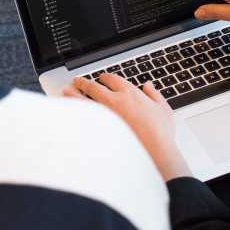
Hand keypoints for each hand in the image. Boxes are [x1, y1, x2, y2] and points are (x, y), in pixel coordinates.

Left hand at [63, 74, 190, 180]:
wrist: (154, 152)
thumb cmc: (160, 133)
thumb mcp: (163, 109)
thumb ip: (154, 95)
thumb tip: (148, 86)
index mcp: (129, 93)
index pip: (112, 79)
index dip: (105, 77)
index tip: (102, 78)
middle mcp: (114, 100)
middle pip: (93, 86)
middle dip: (83, 82)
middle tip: (77, 81)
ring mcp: (103, 115)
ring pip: (82, 99)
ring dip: (73, 93)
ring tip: (66, 91)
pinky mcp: (98, 129)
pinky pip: (82, 117)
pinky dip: (74, 112)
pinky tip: (69, 111)